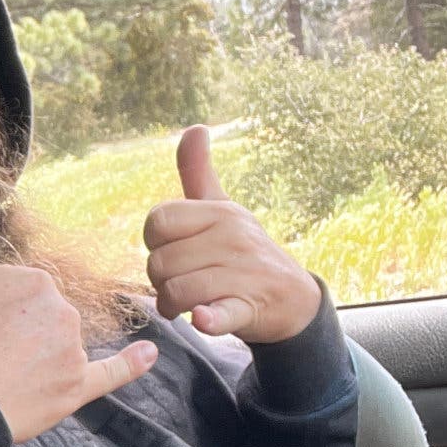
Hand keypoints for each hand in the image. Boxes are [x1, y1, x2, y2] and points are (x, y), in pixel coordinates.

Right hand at [0, 184, 156, 443]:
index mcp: (34, 279)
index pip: (21, 295)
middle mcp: (62, 309)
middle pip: (43, 320)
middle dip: (17, 336)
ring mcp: (72, 349)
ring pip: (61, 348)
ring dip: (39, 359)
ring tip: (2, 375)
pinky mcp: (77, 387)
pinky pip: (111, 373)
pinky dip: (133, 364)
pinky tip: (151, 353)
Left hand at [142, 126, 322, 343]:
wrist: (292, 298)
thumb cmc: (244, 251)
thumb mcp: (223, 209)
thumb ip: (198, 173)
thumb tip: (195, 127)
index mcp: (219, 213)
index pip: (158, 221)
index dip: (154, 243)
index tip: (172, 252)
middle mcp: (232, 238)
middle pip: (160, 262)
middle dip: (159, 281)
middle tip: (178, 285)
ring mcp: (243, 274)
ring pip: (177, 290)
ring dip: (171, 305)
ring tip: (185, 304)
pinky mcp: (250, 308)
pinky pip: (221, 313)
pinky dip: (210, 319)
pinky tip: (203, 319)